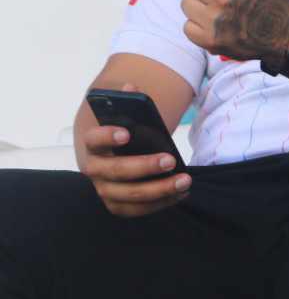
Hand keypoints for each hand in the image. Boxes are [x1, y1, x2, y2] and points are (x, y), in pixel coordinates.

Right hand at [80, 83, 190, 216]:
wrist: (116, 154)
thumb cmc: (127, 132)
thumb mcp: (128, 116)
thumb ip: (129, 103)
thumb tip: (130, 87)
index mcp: (94, 144)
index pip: (94, 139)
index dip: (107, 136)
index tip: (127, 132)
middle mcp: (94, 169)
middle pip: (115, 171)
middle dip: (144, 166)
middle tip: (171, 160)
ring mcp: (104, 189)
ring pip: (128, 194)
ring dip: (158, 190)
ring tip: (185, 180)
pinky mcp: (117, 204)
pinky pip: (136, 210)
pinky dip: (160, 204)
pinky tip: (181, 193)